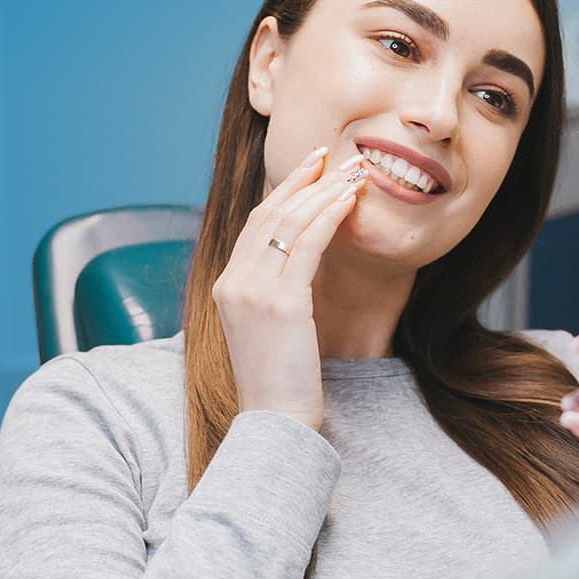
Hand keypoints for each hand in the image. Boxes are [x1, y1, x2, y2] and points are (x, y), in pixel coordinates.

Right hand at [211, 146, 367, 430]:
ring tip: (351, 172)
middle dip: (303, 179)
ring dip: (323, 191)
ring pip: (289, 223)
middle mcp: (233, 282)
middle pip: (269, 214)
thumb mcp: (266, 328)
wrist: (275, 422)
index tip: (309, 168)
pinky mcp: (281, 303)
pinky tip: (349, 200)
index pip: (256, 224)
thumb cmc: (280, 381)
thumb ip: (273, 292)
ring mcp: (252, 291)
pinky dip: (329, 216)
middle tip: (333, 155)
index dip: (283, 190)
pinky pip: (307, 245)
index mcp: (227, 285)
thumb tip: (298, 263)